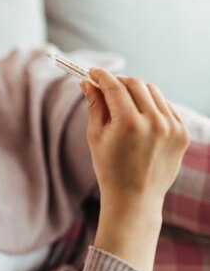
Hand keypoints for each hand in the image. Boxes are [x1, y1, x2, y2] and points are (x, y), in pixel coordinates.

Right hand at [81, 68, 189, 209]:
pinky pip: (166, 106)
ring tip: (122, 104)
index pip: (115, 87)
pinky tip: (139, 118)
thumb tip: (87, 82)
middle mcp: (154, 122)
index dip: (101, 76)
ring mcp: (172, 127)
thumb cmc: (109, 168)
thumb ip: (94, 105)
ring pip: (153, 91)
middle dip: (118, 81)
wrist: (134, 198)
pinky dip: (151, 105)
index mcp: (129, 124)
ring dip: (135, 91)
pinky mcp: (182, 133)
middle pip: (135, 84)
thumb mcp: (95, 136)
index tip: (91, 72)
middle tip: (104, 86)